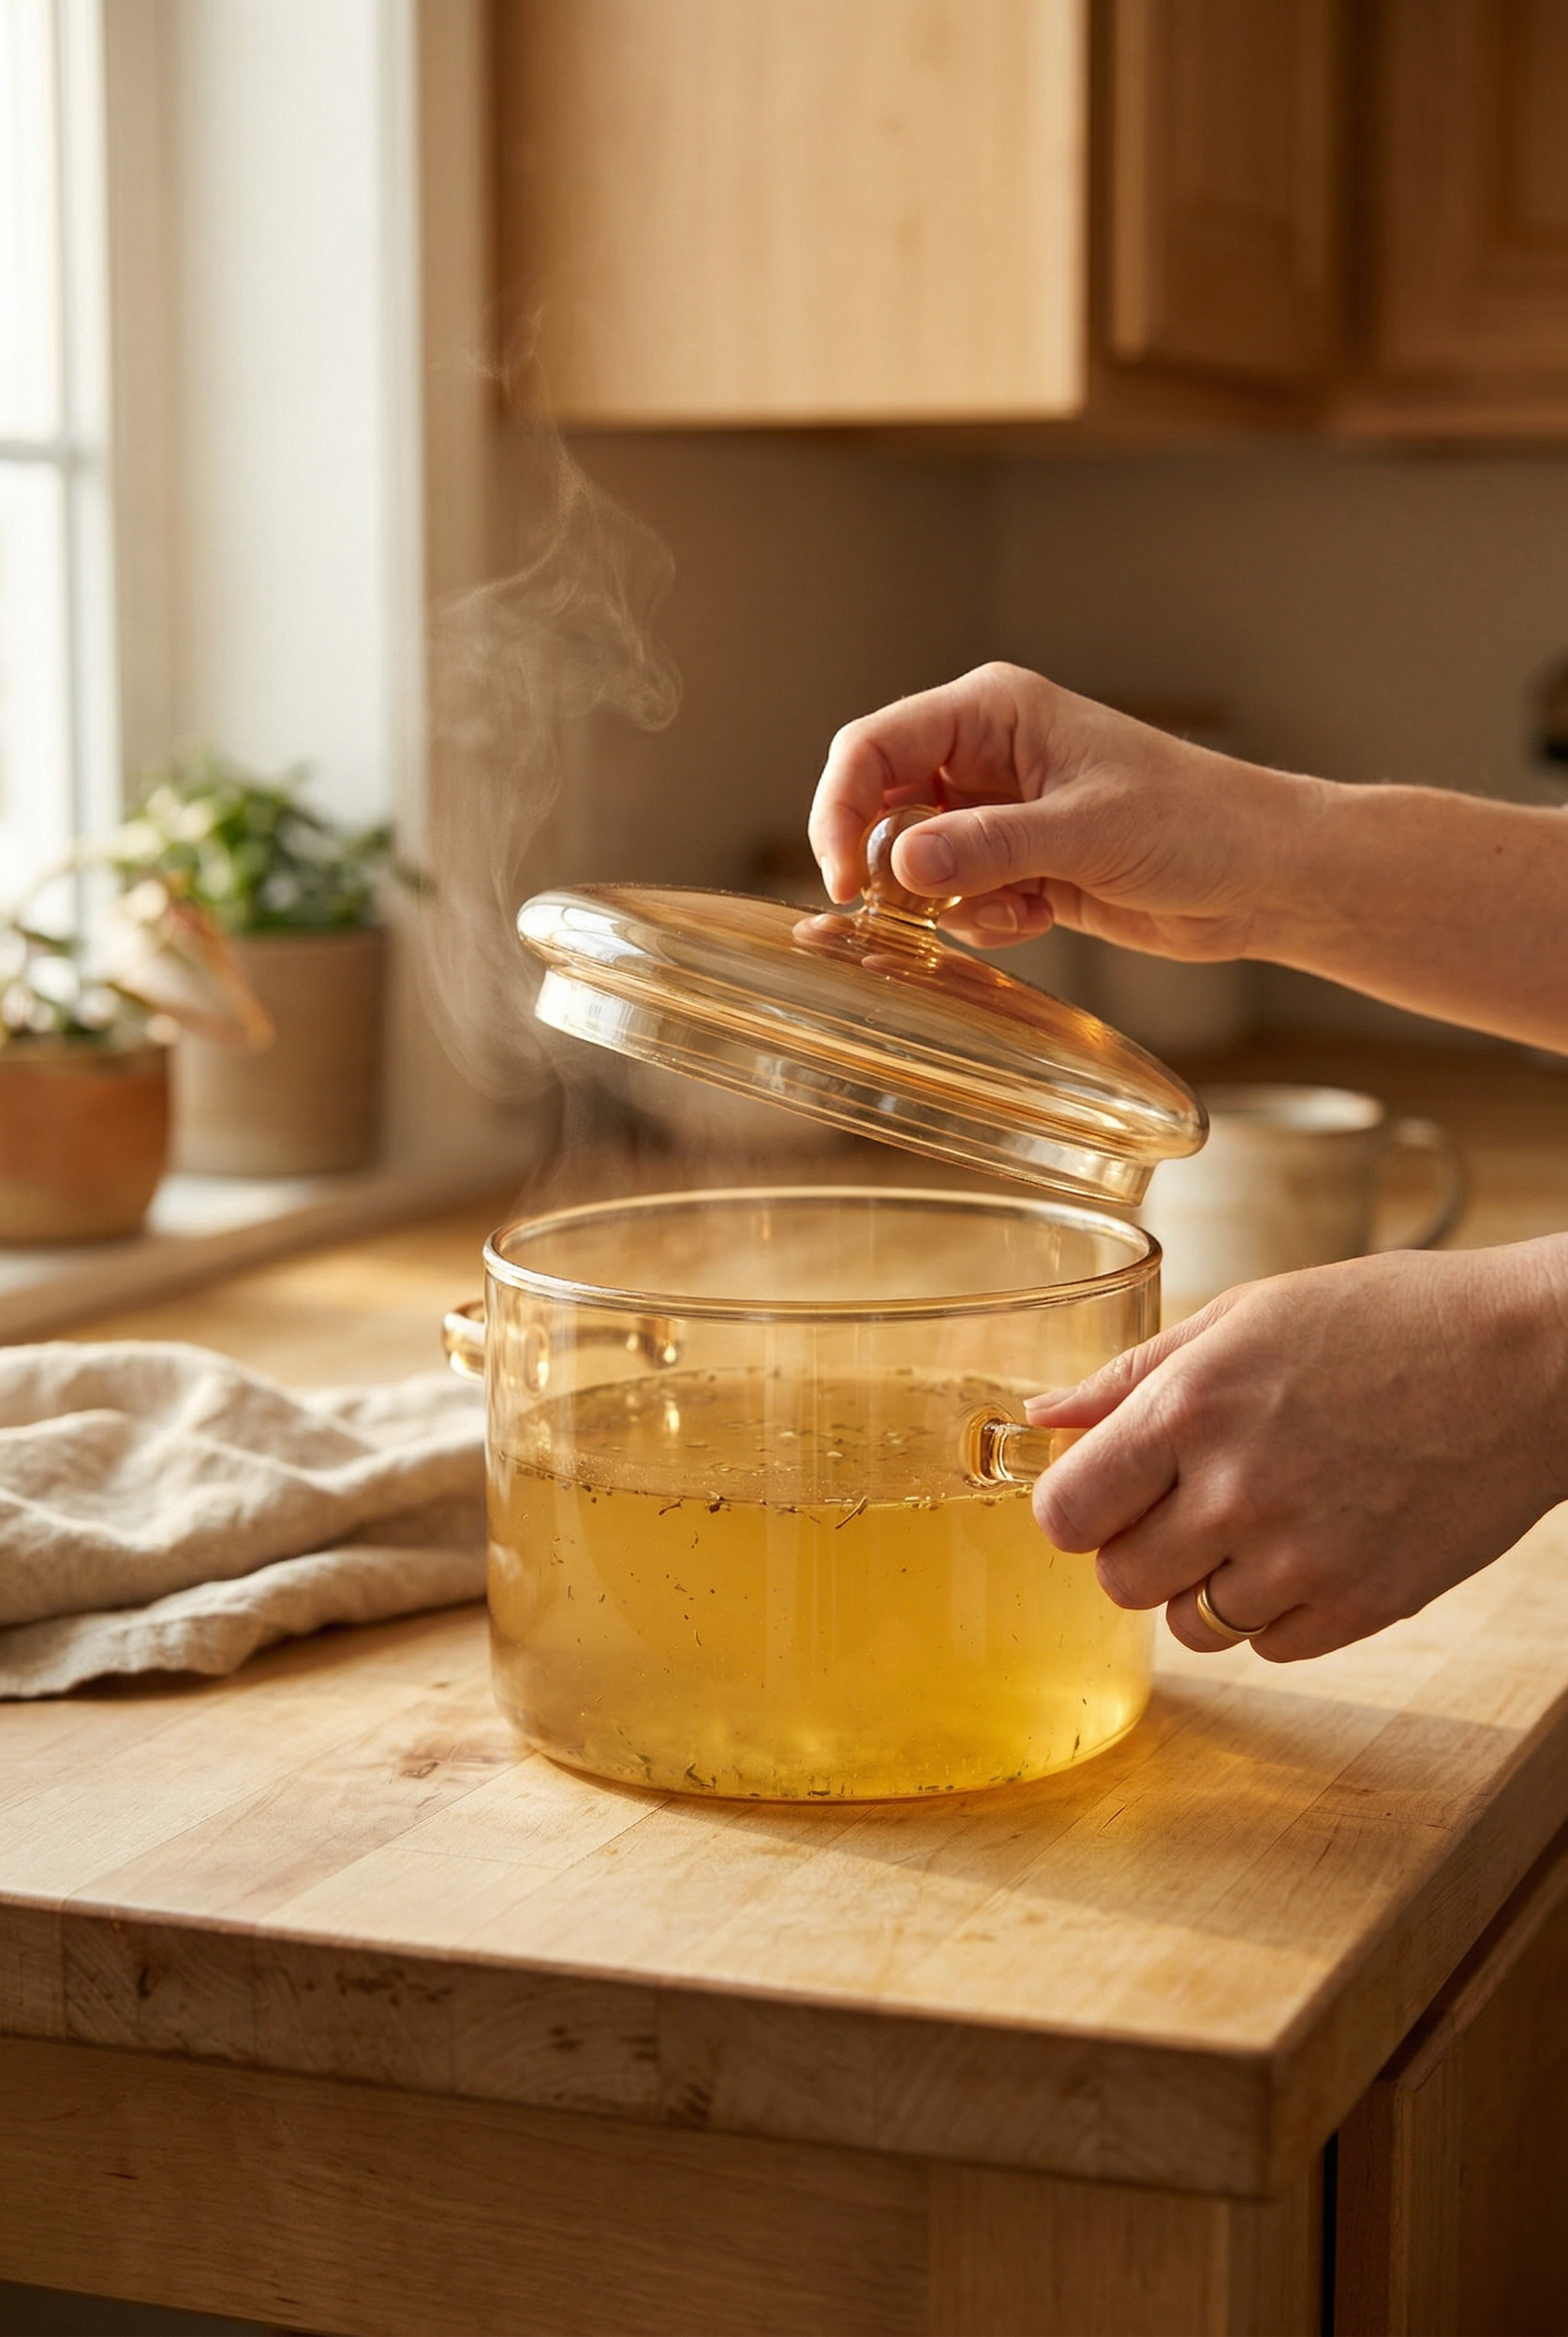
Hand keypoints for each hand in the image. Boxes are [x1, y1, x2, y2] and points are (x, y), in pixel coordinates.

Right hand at [810, 661, 1319, 959]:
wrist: (1265, 877)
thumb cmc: (1197, 824)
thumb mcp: (1088, 833)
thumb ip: (990, 846)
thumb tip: (899, 861)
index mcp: (994, 712)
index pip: (873, 746)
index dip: (841, 809)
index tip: (847, 880)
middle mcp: (986, 757)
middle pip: (881, 806)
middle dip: (892, 866)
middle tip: (910, 913)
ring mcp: (1001, 814)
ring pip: (917, 863)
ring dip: (950, 902)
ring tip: (1017, 909)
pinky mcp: (1019, 866)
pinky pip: (959, 900)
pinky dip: (985, 922)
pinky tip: (1041, 917)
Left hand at [1024, 1241, 1567, 1659]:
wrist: (1530, 1362)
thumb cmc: (1389, 1321)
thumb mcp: (1246, 1316)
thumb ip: (1132, 1376)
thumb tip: (1043, 1420)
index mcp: (1193, 1408)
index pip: (1066, 1513)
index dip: (1074, 1508)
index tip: (1101, 1493)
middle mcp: (1237, 1491)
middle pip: (1118, 1581)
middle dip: (1136, 1546)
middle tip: (1186, 1501)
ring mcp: (1304, 1558)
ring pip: (1189, 1625)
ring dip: (1206, 1582)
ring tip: (1260, 1518)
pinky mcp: (1365, 1606)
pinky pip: (1266, 1646)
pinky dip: (1274, 1610)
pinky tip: (1312, 1544)